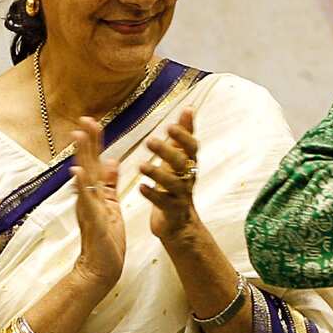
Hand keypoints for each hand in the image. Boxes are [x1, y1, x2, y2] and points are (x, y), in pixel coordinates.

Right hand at [69, 118, 126, 289]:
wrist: (102, 267)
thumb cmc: (107, 238)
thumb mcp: (112, 205)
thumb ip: (110, 184)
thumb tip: (113, 160)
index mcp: (96, 192)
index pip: (95, 162)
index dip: (95, 142)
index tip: (94, 120)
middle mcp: (88, 196)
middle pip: (87, 163)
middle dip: (87, 141)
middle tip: (85, 118)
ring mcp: (88, 207)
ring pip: (84, 177)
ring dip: (81, 156)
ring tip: (78, 136)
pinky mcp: (92, 219)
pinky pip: (85, 200)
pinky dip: (81, 186)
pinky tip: (76, 173)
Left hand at [140, 108, 201, 241]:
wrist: (179, 223)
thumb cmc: (176, 186)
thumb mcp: (181, 160)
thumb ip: (183, 136)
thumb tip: (189, 108)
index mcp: (189, 164)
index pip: (191, 147)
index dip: (183, 137)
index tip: (170, 125)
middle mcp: (187, 177)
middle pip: (182, 162)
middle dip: (167, 151)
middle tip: (150, 141)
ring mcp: (181, 195)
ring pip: (173, 183)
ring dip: (157, 173)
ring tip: (141, 166)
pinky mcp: (172, 211)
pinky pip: (163, 202)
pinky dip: (152, 195)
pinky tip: (141, 189)